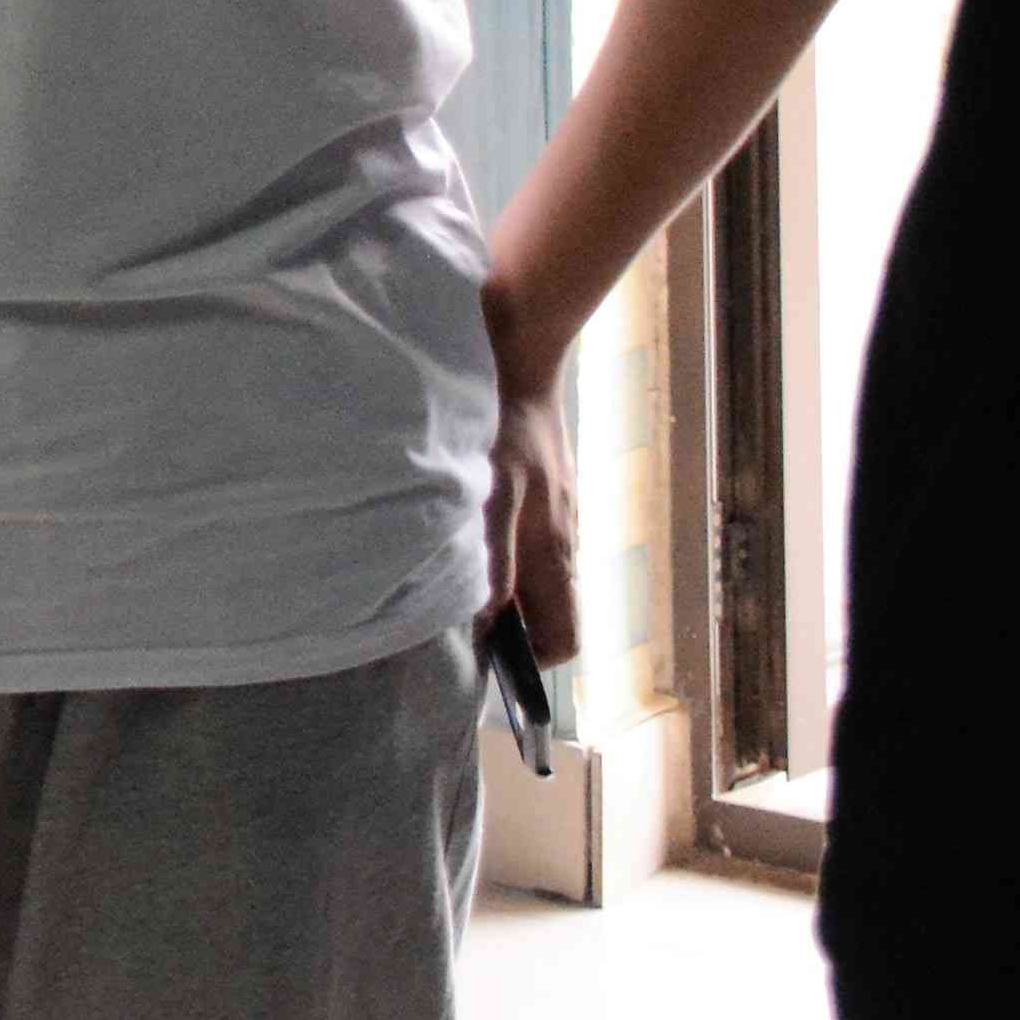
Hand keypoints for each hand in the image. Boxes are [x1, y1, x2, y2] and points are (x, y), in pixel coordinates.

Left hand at [481, 361, 579, 671]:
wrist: (519, 359)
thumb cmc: (502, 425)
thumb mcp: (491, 494)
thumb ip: (492, 560)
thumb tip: (489, 620)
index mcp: (554, 551)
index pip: (563, 638)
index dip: (529, 660)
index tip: (486, 657)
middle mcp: (562, 542)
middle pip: (551, 615)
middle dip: (513, 631)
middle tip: (458, 623)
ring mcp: (555, 516)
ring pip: (537, 581)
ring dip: (504, 592)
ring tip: (455, 582)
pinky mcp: (542, 492)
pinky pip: (528, 546)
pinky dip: (503, 557)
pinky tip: (466, 537)